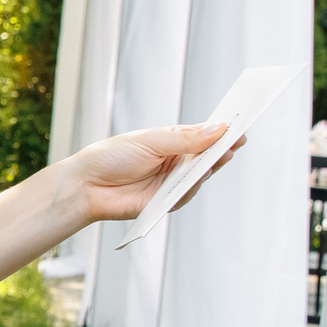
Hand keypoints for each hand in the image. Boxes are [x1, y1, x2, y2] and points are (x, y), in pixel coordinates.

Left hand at [69, 123, 240, 222]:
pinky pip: (186, 194)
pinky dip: (192, 186)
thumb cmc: (112, 156)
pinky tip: (197, 178)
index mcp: (173, 142)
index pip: (205, 135)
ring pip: (201, 176)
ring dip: (211, 167)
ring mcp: (173, 182)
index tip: (241, 124)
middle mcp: (177, 162)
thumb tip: (219, 130)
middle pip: (208, 156)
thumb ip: (184, 139)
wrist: (86, 185)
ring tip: (222, 155)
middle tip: (237, 141)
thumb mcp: (150, 141)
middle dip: (223, 149)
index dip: (223, 131)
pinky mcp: (166, 201)